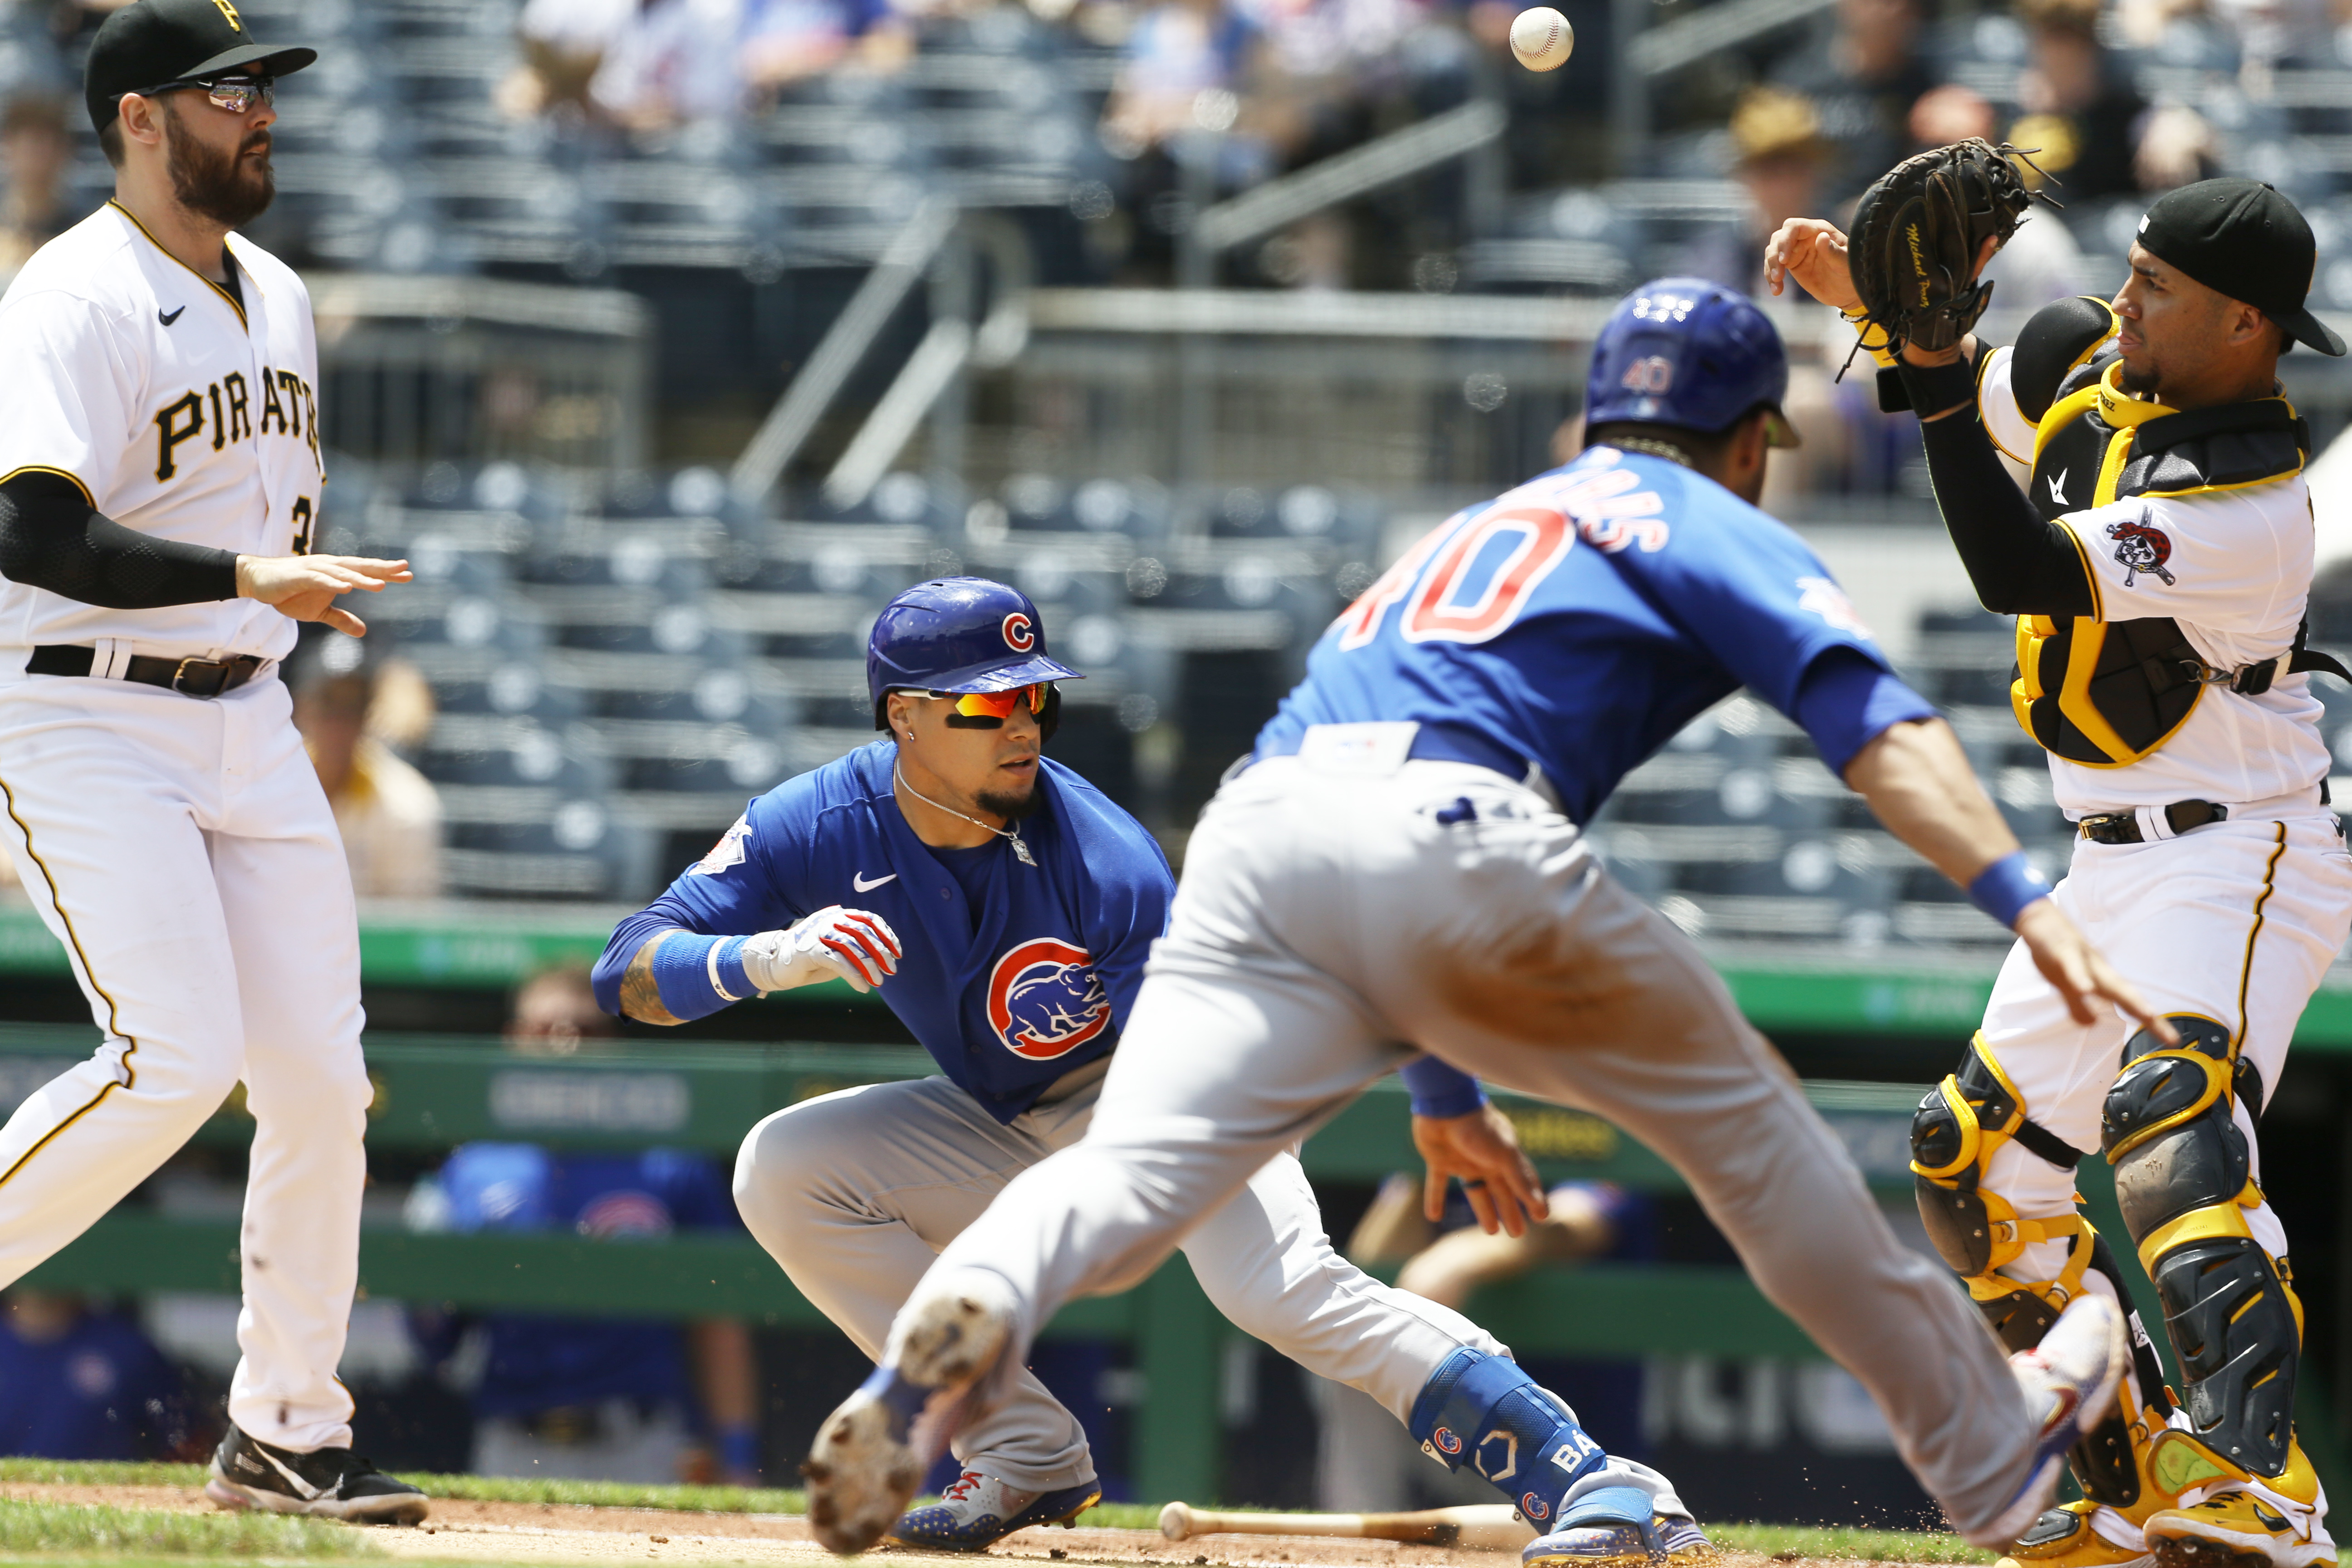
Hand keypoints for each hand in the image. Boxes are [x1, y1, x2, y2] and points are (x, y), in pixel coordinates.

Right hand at [236, 553, 409, 637]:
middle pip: (360, 567)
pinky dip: (332, 582)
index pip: (366, 572)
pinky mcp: (299, 575)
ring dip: (361, 578)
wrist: (257, 582)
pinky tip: (346, 588)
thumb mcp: (318, 612)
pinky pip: (319, 579)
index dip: (386, 573)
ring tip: (381, 585)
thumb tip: (363, 632)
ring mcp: (315, 569)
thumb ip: (340, 619)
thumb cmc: (290, 593)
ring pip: (342, 573)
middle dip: (382, 569)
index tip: (409, 575)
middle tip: (405, 569)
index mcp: (337, 573)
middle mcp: (329, 567)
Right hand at [739, 905, 901, 993]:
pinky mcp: (810, 950)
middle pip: (863, 932)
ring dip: (869, 966)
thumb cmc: (812, 958)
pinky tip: (862, 987)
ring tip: (879, 981)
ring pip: (852, 947)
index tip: (897, 952)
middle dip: (881, 952)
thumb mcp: (839, 950)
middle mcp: (830, 920)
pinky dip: (854, 975)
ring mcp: (819, 933)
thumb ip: (858, 948)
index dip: (886, 935)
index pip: (869, 919)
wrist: (776, 963)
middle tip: (892, 969)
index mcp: (839, 915)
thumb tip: (884, 958)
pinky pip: (838, 962)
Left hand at [1412, 1103, 1548, 1237]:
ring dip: (1483, 1210)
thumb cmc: (1478, 1127)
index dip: (1533, 1198)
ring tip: (1492, 1232)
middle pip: (1502, 1191)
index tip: (1542, 1217)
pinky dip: (1435, 1199)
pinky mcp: (1439, 1160)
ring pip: (1475, 1190)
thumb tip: (1539, 1205)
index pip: (1523, 1181)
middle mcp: (1485, 1160)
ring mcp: (1462, 1160)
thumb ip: (1519, 1179)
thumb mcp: (1503, 1154)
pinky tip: (1433, 1216)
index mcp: (1504, 1156)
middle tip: (1518, 1234)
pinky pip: (1438, 1184)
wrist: (1443, 1105)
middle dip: (1510, 1211)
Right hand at [1763, 217, 1859, 311]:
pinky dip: (1771, 279)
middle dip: (1774, 256)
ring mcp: (1796, 250)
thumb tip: (1821, 237)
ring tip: (1777, 286)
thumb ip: (1833, 251)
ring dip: (1770, 268)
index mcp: (1818, 230)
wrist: (1848, 291)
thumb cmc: (1851, 273)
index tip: (1784, 261)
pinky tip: (1777, 291)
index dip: (1785, 241)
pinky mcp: (1791, 264)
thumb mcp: (1846, 264)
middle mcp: (1804, 237)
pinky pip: (1773, 267)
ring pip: (1772, 252)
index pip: (1793, 227)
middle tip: (1778, 276)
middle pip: (1778, 238)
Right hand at [2013, 899, 2176, 1041]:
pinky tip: (2085, 989)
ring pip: (2108, 981)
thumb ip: (2077, 1005)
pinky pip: (2072, 966)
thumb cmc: (2056, 951)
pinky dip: (2080, 977)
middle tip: (2170, 1037)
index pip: (2130, 1004)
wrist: (2039, 917)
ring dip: (2129, 998)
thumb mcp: (2064, 985)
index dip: (2150, 1022)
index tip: (2171, 1040)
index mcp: (2101, 979)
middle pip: (2128, 995)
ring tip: (2147, 1015)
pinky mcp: (2063, 950)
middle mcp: (2099, 970)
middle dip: (2149, 1016)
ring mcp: (2083, 960)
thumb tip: (2090, 1023)